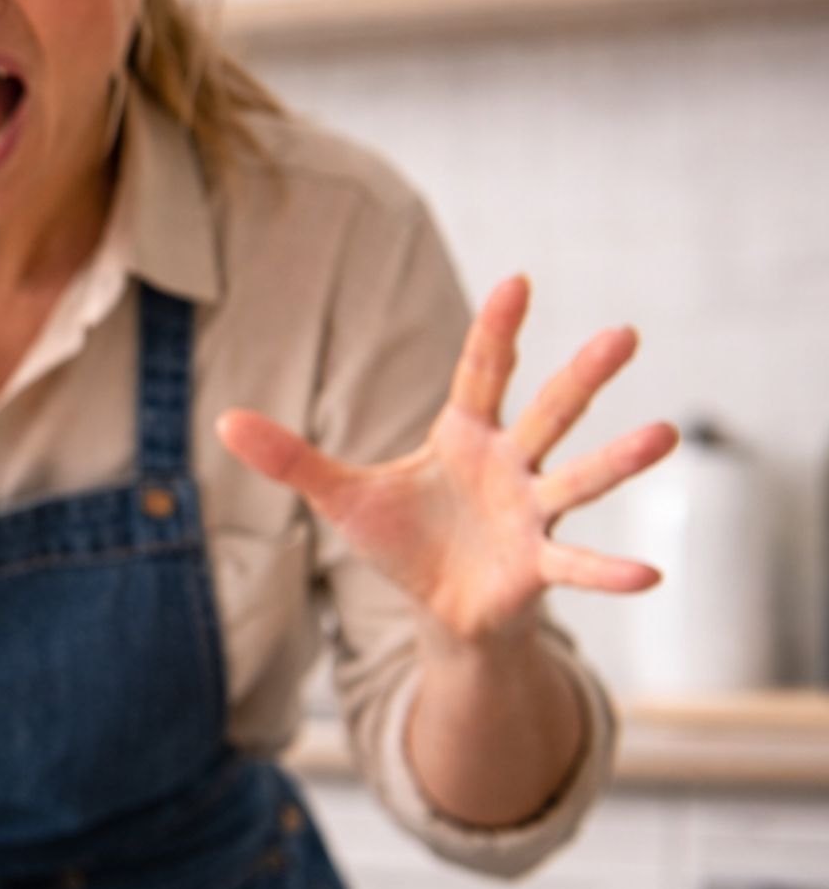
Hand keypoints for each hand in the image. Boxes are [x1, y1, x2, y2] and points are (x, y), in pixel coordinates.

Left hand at [217, 275, 678, 647]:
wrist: (439, 607)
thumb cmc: (403, 538)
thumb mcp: (340, 496)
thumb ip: (290, 456)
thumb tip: (223, 421)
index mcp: (464, 435)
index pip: (481, 372)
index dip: (496, 330)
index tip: (518, 280)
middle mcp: (510, 464)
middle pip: (548, 411)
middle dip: (582, 375)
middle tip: (625, 332)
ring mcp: (531, 513)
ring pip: (578, 478)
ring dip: (618, 460)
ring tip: (665, 434)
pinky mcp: (537, 566)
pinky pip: (577, 565)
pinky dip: (609, 570)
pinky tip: (651, 575)